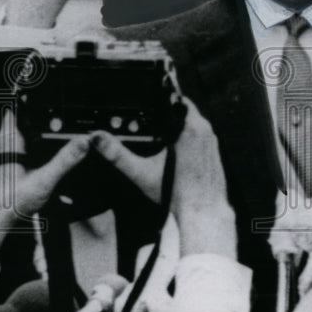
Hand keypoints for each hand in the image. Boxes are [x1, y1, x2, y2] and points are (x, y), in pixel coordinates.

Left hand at [0, 111, 89, 253]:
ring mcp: (2, 155)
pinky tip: (46, 151)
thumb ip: (65, 160)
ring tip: (58, 127)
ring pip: (19, 132)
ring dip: (35, 129)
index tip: (45, 87)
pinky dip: (32, 143)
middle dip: (39, 113)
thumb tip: (84, 141)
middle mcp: (3, 144)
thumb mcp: (44, 181)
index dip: (29, 97)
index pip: (16, 108)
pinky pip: (19, 146)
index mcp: (10, 141)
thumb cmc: (10, 203)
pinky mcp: (4, 164)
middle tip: (61, 108)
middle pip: (20, 118)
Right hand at [92, 99, 235, 256]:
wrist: (202, 213)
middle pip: (183, 111)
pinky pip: (200, 137)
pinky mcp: (215, 152)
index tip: (150, 102)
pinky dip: (187, 140)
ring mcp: (212, 141)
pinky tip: (175, 155)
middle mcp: (205, 130)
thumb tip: (97, 138)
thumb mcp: (141, 172)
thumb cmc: (175, 193)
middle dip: (167, 115)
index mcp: (189, 127)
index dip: (162, 98)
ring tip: (160, 140)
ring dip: (177, 127)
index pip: (177, 99)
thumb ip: (117, 154)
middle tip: (150, 124)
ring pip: (192, 124)